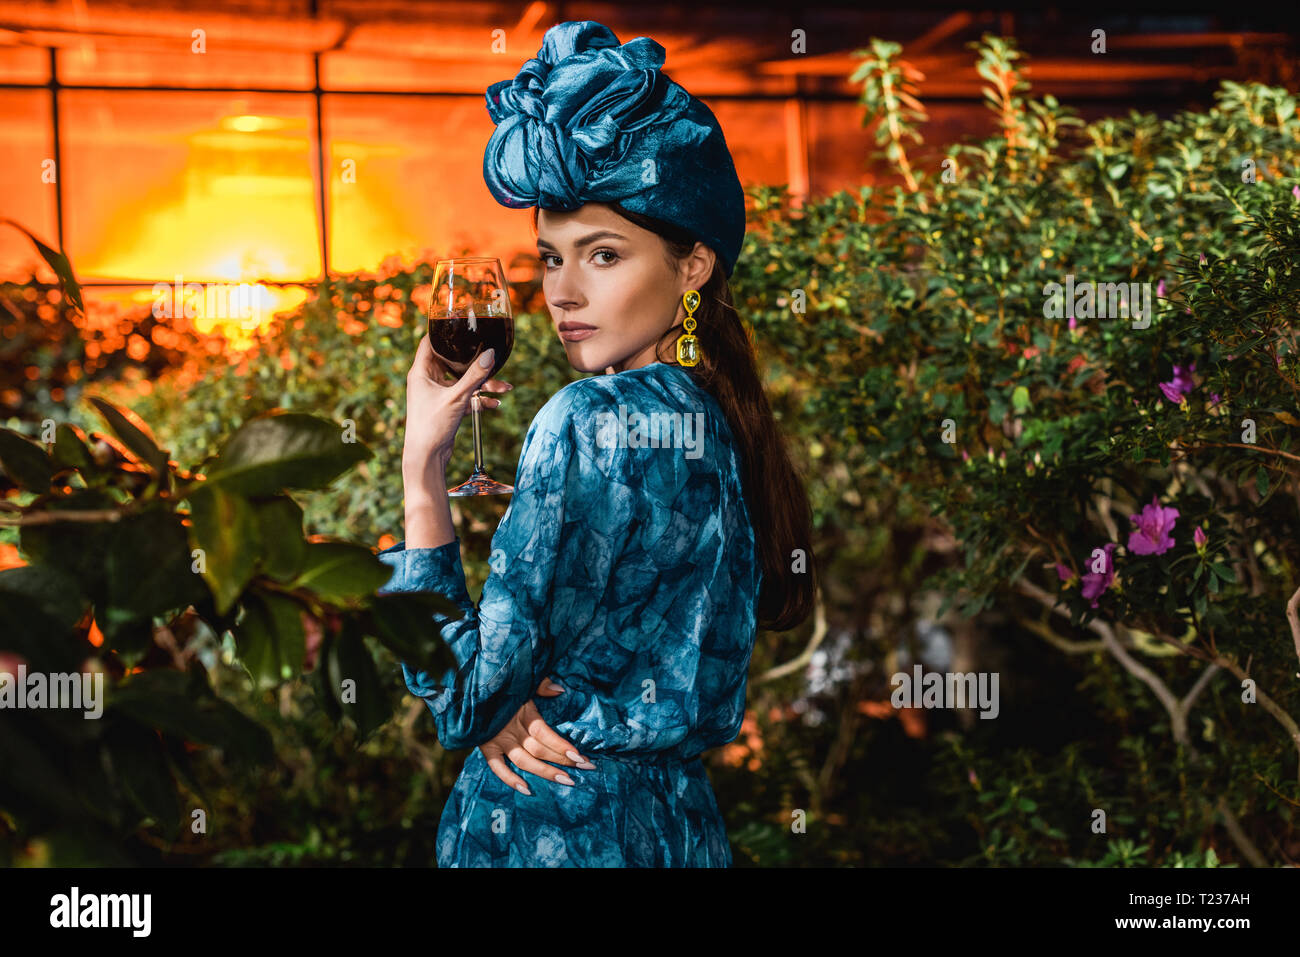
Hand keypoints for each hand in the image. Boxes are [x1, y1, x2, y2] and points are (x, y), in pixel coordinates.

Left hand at [401, 334, 512, 489]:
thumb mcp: (457, 398)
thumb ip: (475, 376)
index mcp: (421, 371)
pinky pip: (465, 395)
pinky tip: (495, 403)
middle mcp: (427, 380)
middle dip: (474, 362)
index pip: (431, 342)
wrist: (426, 457)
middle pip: (452, 361)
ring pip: (462, 380)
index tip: (461, 323)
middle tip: (491, 357)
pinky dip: (478, 398)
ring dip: (482, 383)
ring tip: (504, 387)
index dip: (444, 332)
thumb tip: (490, 355)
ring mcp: (437, 393)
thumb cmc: (432, 426)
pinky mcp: (446, 406)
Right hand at [482, 678, 595, 796]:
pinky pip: (497, 768)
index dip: (561, 745)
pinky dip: (510, 779)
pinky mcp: (486, 748)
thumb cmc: (503, 684)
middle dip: (563, 760)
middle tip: (586, 768)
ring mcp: (498, 740)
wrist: (472, 690)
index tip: (579, 756)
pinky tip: (527, 790)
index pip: (544, 733)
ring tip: (567, 781)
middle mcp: (511, 730)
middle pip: (539, 750)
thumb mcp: (522, 680)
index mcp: (522, 713)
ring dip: (545, 772)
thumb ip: (541, 684)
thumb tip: (560, 690)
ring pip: (524, 761)